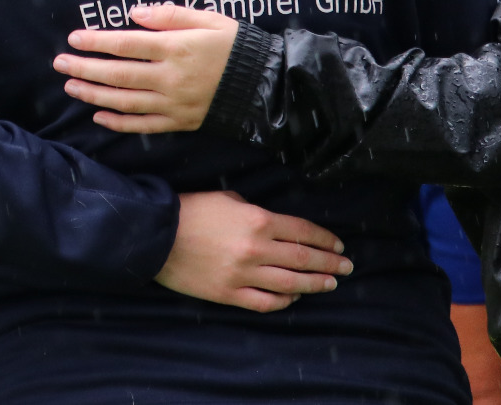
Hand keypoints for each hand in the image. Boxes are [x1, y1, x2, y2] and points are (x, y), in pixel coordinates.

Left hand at [56, 3, 238, 132]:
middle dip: (85, 70)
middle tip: (59, 64)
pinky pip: (145, 126)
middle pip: (119, 75)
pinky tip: (98, 116)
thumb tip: (134, 13)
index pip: (126, 44)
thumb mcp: (209, 19)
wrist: (268, 84)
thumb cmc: (236, 46)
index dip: (97, 42)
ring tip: (71, 87)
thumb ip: (170, 15)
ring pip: (126, 102)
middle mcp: (172, 78)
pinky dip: (119, 123)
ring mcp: (176, 103)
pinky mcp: (182, 122)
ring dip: (94, 95)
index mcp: (177, 48)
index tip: (74, 39)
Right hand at [158, 191, 350, 311]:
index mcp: (257, 220)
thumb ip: (252, 210)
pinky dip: (284, 302)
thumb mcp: (224, 198)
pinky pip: (265, 302)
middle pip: (303, 259)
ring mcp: (244, 275)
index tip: (338, 245)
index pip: (303, 232)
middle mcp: (256, 249)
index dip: (325, 239)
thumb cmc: (188, 210)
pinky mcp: (229, 293)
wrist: (154, 235)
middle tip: (346, 266)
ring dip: (315, 284)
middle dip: (330, 263)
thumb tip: (270, 223)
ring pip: (291, 284)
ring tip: (330, 283)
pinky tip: (294, 298)